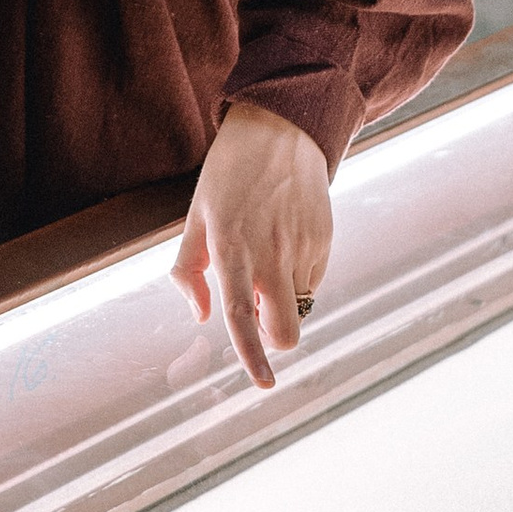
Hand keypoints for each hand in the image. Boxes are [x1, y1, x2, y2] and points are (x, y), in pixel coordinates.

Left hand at [171, 102, 333, 391]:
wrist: (282, 127)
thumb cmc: (229, 172)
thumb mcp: (196, 214)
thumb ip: (188, 269)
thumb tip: (198, 315)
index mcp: (231, 247)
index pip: (243, 315)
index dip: (253, 356)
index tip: (264, 384)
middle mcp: (271, 252)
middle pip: (287, 329)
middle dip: (273, 336)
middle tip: (257, 307)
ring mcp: (303, 247)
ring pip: (300, 304)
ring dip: (282, 296)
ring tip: (267, 249)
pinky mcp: (325, 239)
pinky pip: (313, 279)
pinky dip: (297, 274)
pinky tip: (284, 236)